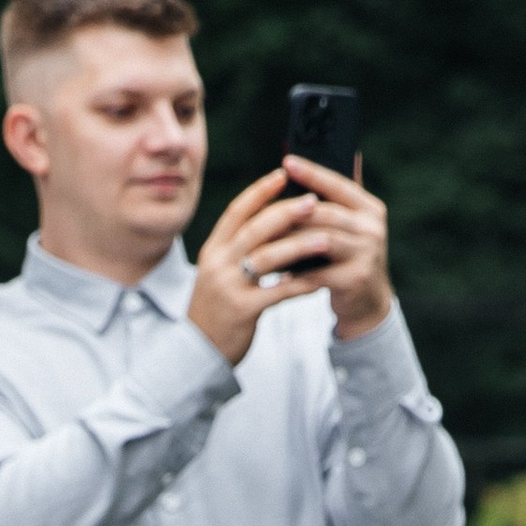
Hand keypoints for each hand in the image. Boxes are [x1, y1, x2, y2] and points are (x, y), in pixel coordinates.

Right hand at [186, 169, 361, 368]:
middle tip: (313, 201)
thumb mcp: (219, 272)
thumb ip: (238, 248)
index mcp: (214, 249)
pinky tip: (319, 280)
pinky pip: (277, 292)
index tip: (283, 175)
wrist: (199, 350)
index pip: (237, 211)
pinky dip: (300, 284)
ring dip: (299, 245)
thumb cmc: (217, 307)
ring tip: (325, 238)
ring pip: (267, 257)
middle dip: (286, 212)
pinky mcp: (242, 310)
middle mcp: (218, 263)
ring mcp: (228, 286)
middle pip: (254, 229)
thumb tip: (273, 221)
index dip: (260, 191)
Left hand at [277, 149, 392, 339]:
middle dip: (293, 211)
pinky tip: (277, 273)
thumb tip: (341, 155)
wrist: (368, 302)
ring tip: (264, 242)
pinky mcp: (356, 279)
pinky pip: (318, 272)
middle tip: (263, 211)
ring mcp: (367, 253)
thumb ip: (341, 196)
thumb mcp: (351, 225)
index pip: (338, 184)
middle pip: (326, 213)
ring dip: (290, 242)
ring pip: (321, 240)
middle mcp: (372, 228)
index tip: (287, 161)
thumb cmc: (349, 257)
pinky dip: (296, 273)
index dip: (312, 173)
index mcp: (370, 208)